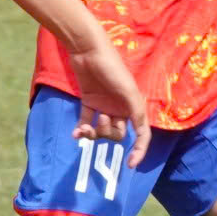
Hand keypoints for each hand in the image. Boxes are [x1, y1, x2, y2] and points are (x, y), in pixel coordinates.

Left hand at [65, 36, 153, 167]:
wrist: (88, 50)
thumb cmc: (112, 68)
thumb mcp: (128, 90)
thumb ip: (135, 111)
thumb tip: (141, 133)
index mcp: (134, 106)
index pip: (141, 133)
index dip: (139, 150)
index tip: (130, 165)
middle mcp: (121, 108)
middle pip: (117, 134)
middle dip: (107, 135)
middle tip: (99, 122)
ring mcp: (104, 106)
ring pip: (101, 130)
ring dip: (93, 133)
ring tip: (83, 129)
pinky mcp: (89, 102)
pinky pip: (86, 121)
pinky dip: (81, 129)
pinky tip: (75, 133)